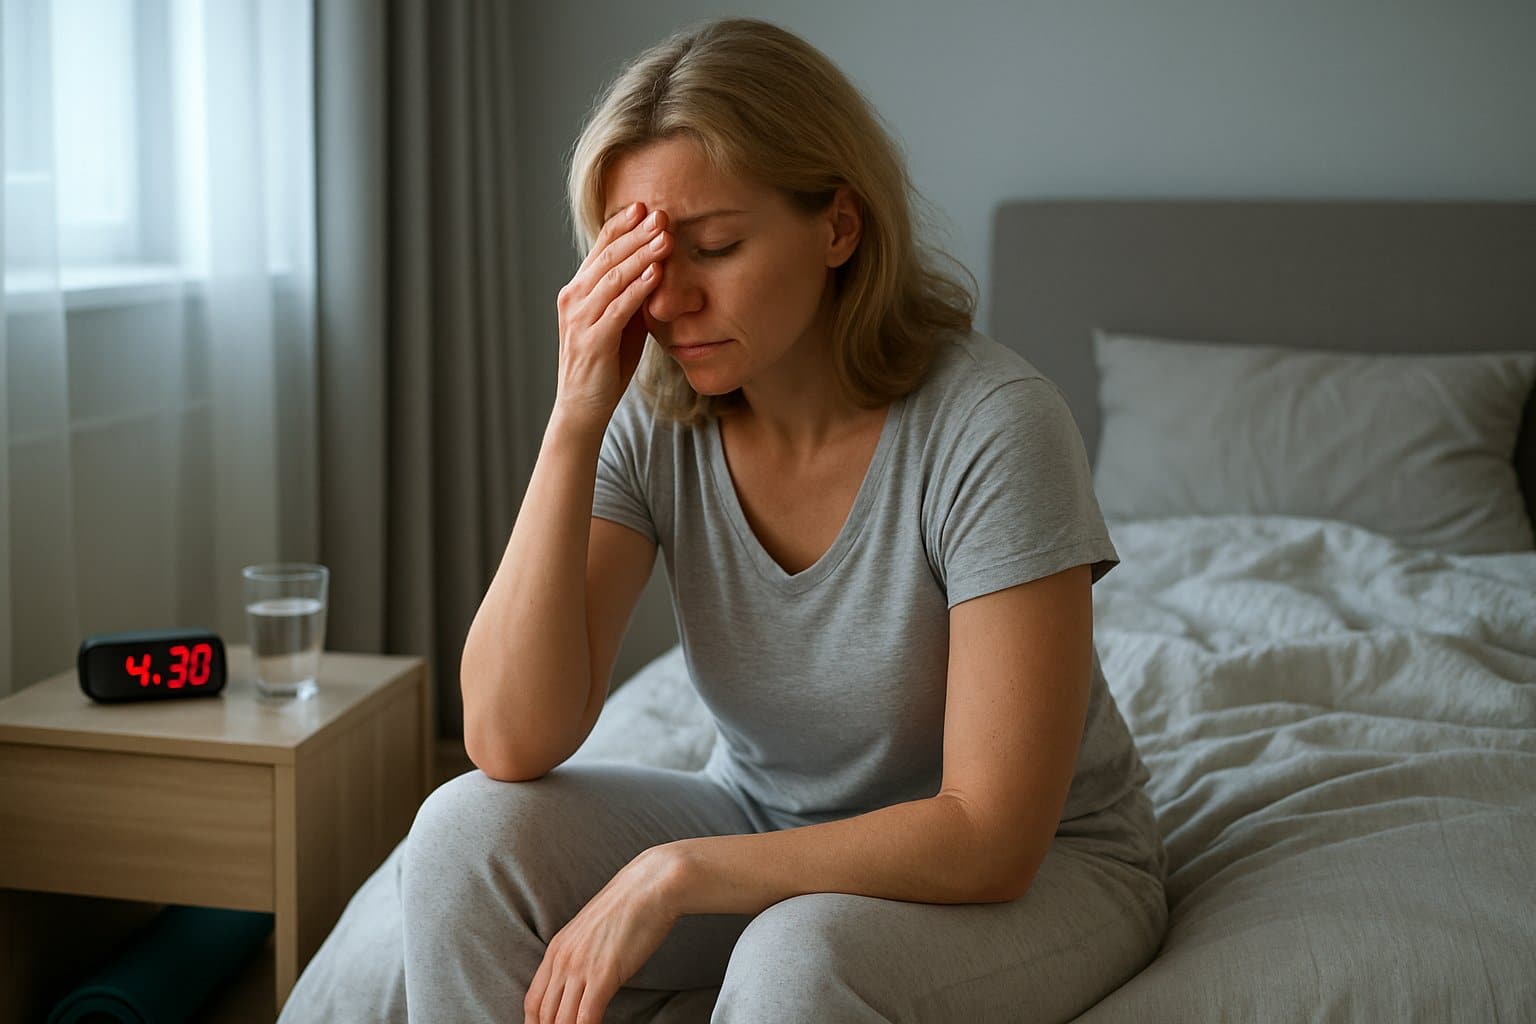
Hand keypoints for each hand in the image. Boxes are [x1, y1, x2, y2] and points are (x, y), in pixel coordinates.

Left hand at [524, 846, 682, 1023]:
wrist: (650, 886)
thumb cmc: (629, 905)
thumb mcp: (593, 931)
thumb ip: (582, 955)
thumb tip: (585, 981)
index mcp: (556, 949)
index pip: (533, 1001)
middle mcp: (563, 960)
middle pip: (543, 1015)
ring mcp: (581, 967)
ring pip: (562, 1021)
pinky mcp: (604, 975)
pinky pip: (587, 1017)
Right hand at [553, 202, 672, 433]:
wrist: (582, 407)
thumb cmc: (605, 363)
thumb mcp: (620, 321)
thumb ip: (632, 295)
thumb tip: (658, 267)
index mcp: (578, 290)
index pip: (600, 248)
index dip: (622, 225)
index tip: (646, 206)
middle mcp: (574, 298)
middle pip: (607, 256)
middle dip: (636, 233)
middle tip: (662, 213)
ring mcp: (579, 319)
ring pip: (612, 277)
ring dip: (641, 255)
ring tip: (665, 237)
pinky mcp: (592, 341)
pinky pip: (618, 308)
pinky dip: (638, 289)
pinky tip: (657, 274)